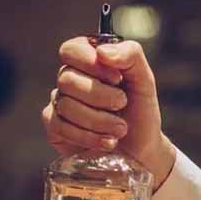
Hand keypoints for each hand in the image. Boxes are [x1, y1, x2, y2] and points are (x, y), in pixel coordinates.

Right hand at [42, 37, 175, 187]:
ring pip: (66, 105)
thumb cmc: (140, 111)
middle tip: (122, 104)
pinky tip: (107, 141)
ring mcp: (60, 103)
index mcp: (88, 61)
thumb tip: (102, 51)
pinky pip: (60, 127)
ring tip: (120, 128)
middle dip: (100, 95)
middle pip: (67, 79)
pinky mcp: (55, 128)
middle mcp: (70, 79)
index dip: (91, 63)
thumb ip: (130, 55)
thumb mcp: (144, 80)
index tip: (117, 78)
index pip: (71, 50)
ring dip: (99, 120)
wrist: (141, 149)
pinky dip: (89, 136)